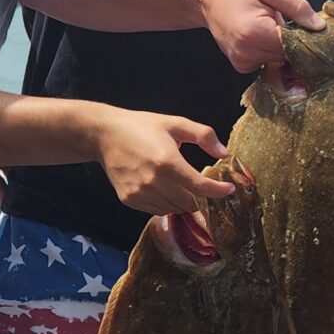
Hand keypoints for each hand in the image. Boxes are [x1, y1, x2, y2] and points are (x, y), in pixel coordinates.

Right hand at [92, 108, 233, 215]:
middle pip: (189, 203)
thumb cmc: (142, 127)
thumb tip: (224, 153)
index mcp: (167, 161)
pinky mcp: (129, 199)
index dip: (218, 191)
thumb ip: (204, 135)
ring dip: (183, 202)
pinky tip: (164, 188)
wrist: (105, 135)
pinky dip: (166, 204)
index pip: (200, 187)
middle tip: (203, 188)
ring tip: (181, 186)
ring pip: (173, 209)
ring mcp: (140, 193)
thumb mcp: (175, 124)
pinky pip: (156, 210)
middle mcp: (153, 181)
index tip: (229, 189)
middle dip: (201, 198)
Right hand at [196, 0, 322, 72]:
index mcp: (255, 33)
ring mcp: (242, 62)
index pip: (294, 45)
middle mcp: (247, 53)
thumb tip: (319, 26)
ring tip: (267, 23)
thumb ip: (296, 7)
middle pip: (287, 55)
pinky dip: (269, 50)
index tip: (304, 23)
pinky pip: (266, 61)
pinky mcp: (240, 65)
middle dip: (291, 39)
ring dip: (279, 44)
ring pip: (278, 60)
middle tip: (281, 17)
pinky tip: (260, 34)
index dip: (304, 35)